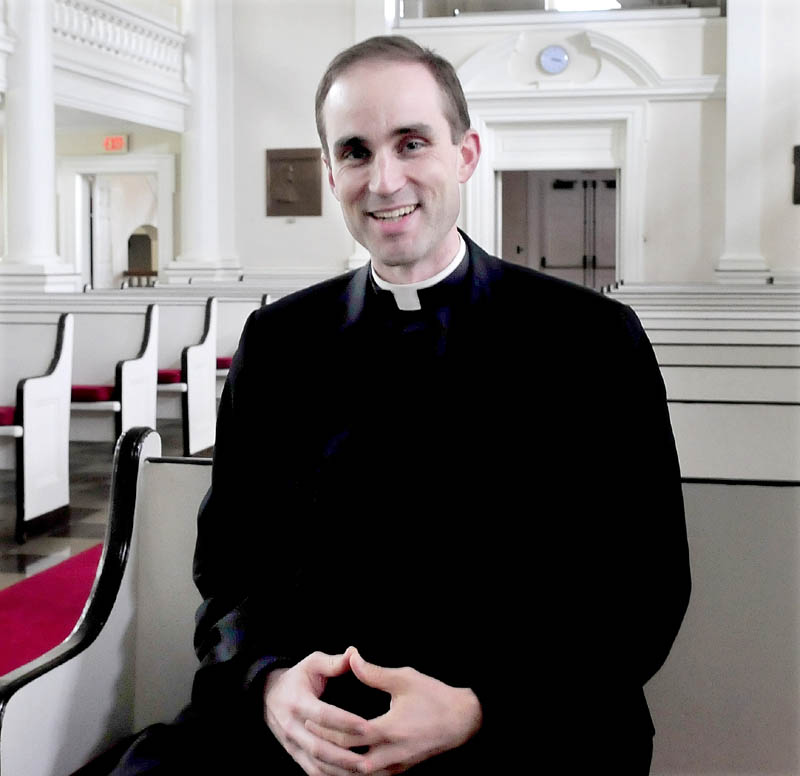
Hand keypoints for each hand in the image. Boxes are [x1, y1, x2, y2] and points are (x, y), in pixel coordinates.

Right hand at [264, 648, 369, 775]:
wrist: (268, 695)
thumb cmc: (298, 677)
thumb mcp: (312, 663)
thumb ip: (333, 662)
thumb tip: (354, 653)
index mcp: (297, 702)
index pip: (322, 715)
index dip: (344, 722)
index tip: (367, 727)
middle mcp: (292, 726)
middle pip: (319, 747)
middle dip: (344, 757)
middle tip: (369, 760)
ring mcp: (292, 744)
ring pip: (316, 765)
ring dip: (340, 772)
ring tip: (365, 773)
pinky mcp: (294, 755)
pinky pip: (312, 771)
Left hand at [305, 648, 482, 774]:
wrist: (463, 721)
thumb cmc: (435, 696)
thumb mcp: (404, 678)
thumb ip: (374, 672)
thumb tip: (351, 657)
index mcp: (389, 730)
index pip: (348, 735)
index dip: (326, 727)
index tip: (308, 716)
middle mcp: (391, 754)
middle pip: (347, 761)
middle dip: (324, 750)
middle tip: (306, 736)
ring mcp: (395, 766)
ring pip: (357, 775)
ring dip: (336, 766)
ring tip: (316, 752)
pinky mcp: (400, 770)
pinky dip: (351, 772)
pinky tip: (340, 762)